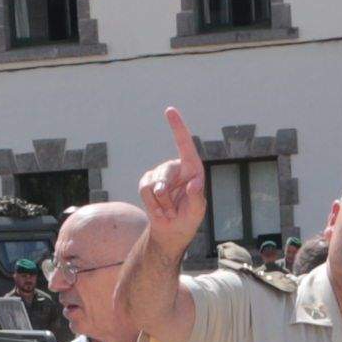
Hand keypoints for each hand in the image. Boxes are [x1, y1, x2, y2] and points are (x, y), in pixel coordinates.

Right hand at [134, 106, 207, 260]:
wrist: (171, 231)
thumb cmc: (188, 219)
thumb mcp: (197, 211)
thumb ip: (197, 197)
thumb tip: (194, 184)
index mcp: (192, 169)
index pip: (185, 144)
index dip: (177, 127)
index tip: (169, 110)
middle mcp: (176, 168)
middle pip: (164, 173)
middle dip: (165, 196)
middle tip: (172, 211)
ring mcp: (160, 174)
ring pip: (152, 184)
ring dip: (160, 203)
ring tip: (168, 211)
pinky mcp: (148, 181)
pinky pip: (144, 189)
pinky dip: (151, 204)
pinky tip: (159, 210)